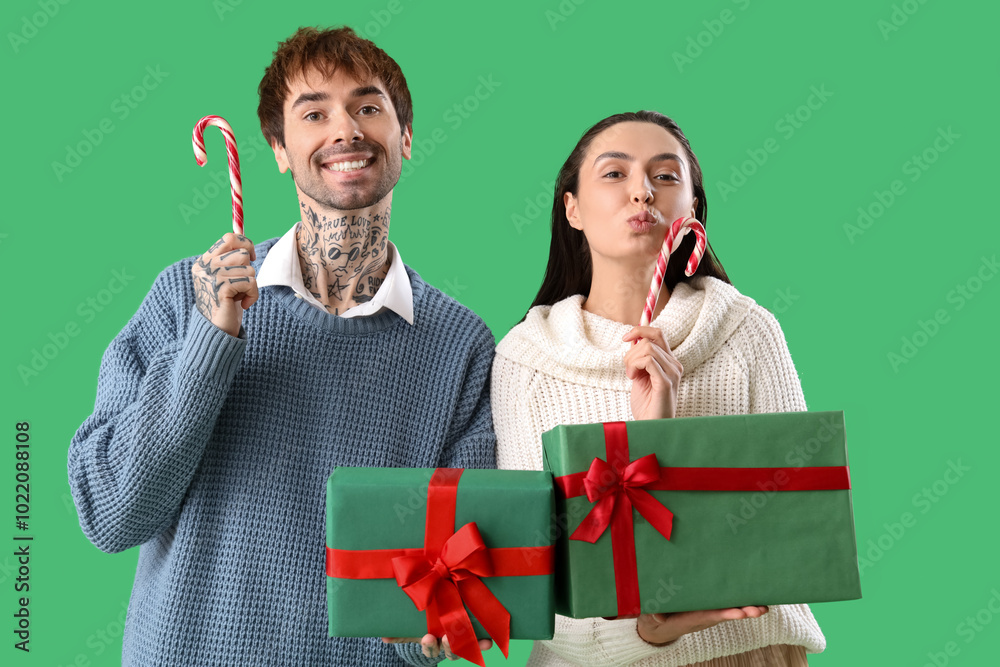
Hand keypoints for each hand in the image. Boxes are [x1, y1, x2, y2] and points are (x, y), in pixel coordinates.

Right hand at [191, 232, 257, 336]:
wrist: (217, 330)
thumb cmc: (226, 304)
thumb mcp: (227, 278)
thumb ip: (232, 259)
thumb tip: (246, 240)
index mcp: (205, 260)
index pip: (229, 238)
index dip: (246, 244)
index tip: (252, 258)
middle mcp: (205, 266)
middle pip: (242, 253)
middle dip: (249, 271)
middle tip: (242, 286)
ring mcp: (211, 276)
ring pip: (249, 269)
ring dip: (251, 285)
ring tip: (240, 296)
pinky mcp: (221, 287)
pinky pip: (251, 282)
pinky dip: (252, 295)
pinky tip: (244, 304)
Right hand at [381, 634, 492, 659]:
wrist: (435, 618)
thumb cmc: (419, 624)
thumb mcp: (407, 629)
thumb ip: (396, 634)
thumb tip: (382, 637)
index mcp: (431, 643)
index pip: (430, 649)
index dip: (429, 645)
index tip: (427, 637)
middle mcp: (447, 644)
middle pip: (451, 651)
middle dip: (451, 645)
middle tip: (449, 638)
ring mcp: (461, 641)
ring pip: (467, 647)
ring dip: (474, 646)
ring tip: (481, 643)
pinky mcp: (473, 636)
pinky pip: (480, 642)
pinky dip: (485, 642)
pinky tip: (490, 639)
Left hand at [622, 326, 681, 419]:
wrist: (651, 426)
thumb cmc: (646, 404)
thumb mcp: (640, 376)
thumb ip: (639, 359)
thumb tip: (632, 340)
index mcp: (669, 362)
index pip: (658, 334)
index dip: (640, 330)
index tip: (625, 338)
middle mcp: (674, 365)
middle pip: (649, 340)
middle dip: (631, 352)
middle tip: (628, 370)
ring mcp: (673, 373)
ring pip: (647, 348)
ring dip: (631, 360)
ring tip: (631, 376)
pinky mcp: (666, 382)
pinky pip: (648, 361)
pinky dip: (634, 366)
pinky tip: (633, 378)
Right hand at [636, 606, 769, 645]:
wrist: (657, 627)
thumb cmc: (653, 619)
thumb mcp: (649, 618)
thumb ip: (653, 615)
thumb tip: (658, 615)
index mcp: (689, 618)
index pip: (710, 616)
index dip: (725, 614)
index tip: (739, 613)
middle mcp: (702, 617)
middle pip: (725, 614)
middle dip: (743, 612)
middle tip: (759, 610)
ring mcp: (706, 613)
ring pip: (729, 610)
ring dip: (746, 609)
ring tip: (764, 607)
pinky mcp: (707, 608)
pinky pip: (726, 605)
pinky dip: (740, 602)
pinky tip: (754, 598)